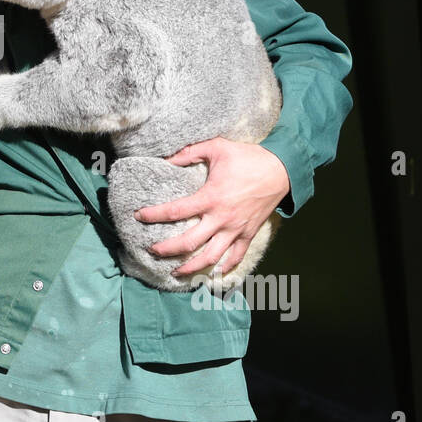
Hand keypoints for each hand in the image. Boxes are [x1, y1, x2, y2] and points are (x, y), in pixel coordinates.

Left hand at [133, 138, 289, 277]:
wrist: (282, 169)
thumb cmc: (249, 157)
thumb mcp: (217, 147)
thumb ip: (189, 152)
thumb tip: (166, 158)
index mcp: (211, 197)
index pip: (176, 211)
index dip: (154, 215)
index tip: (139, 216)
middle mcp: (221, 218)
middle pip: (189, 243)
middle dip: (168, 249)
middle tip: (152, 251)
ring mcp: (236, 230)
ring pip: (211, 257)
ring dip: (191, 267)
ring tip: (175, 272)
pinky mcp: (248, 234)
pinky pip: (235, 257)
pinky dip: (223, 268)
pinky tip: (211, 274)